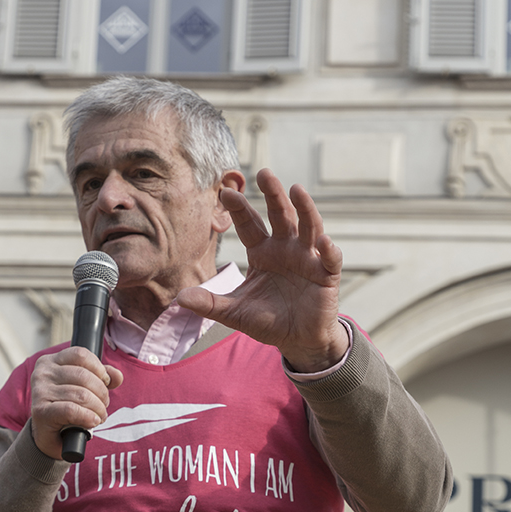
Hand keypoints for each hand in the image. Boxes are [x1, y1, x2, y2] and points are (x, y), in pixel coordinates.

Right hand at [30, 346, 122, 459]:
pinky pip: (72, 410)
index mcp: (51, 361)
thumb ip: (100, 378)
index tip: (105, 382)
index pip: (80, 355)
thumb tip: (117, 376)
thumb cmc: (66, 408)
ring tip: (100, 416)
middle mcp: (42, 373)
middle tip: (103, 405)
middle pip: (84, 376)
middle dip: (101, 392)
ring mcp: (39, 392)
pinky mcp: (41, 412)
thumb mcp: (83, 388)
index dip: (99, 369)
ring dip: (98, 408)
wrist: (48, 436)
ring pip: (81, 395)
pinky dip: (88, 417)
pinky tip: (93, 421)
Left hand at [177, 169, 346, 372]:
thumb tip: (179, 297)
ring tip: (297, 190)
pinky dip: (329, 249)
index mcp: (262, 252)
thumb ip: (210, 304)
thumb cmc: (267, 320)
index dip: (239, 209)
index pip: (249, 225)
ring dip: (305, 209)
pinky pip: (330, 259)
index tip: (225, 193)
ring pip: (308, 227)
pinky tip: (323, 241)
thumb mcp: (235, 313)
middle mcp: (285, 248)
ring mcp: (308, 258)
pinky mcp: (326, 274)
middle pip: (280, 215)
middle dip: (273, 194)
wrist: (297, 339)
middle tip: (264, 172)